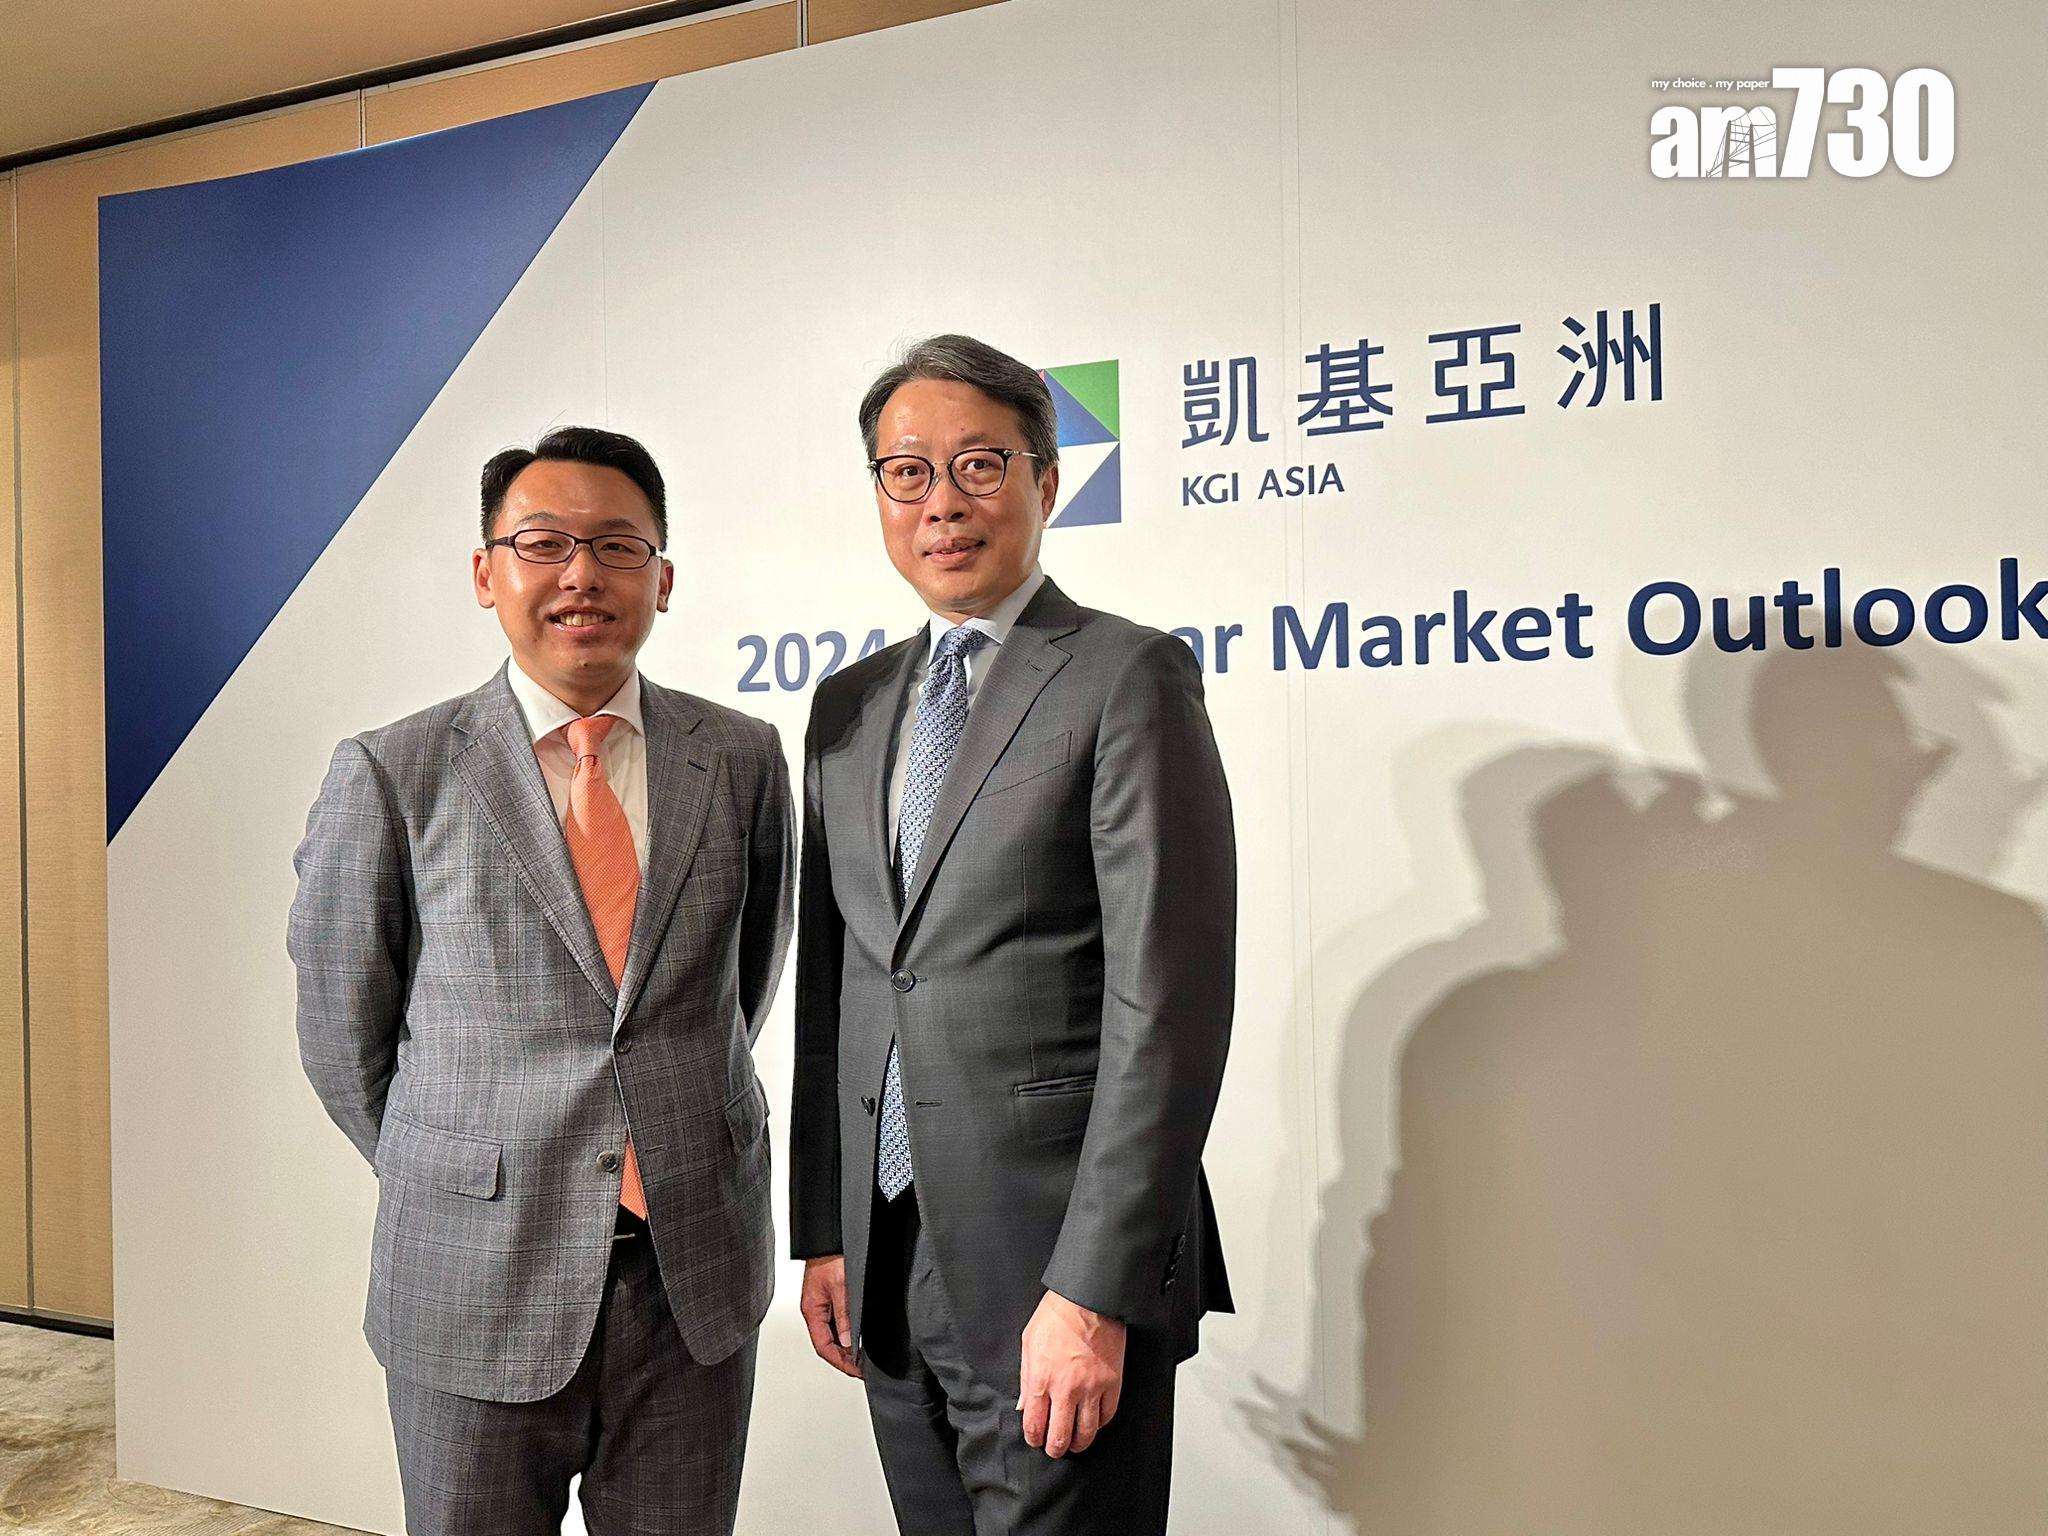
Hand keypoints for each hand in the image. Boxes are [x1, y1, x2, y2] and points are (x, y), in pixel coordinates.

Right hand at [800, 1255, 860, 1377]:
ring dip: (845, 1347)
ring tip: (861, 1357)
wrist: (830, 1235)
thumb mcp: (841, 1287)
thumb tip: (848, 1342)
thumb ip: (844, 1315)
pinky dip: (847, 1332)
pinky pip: (836, 1321)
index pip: (823, 1346)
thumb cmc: (831, 1255)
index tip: (856, 1371)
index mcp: (812, 1310)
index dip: (840, 1362)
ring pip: (832, 1333)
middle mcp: (815, 1309)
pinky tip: (857, 1335)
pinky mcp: (830, 1295)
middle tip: (861, 1368)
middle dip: (843, 1359)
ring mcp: (822, 1303)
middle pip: (826, 1343)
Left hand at [1019, 1290, 1125, 1457]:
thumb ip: (1025, 1377)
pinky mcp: (1112, 1383)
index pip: (1034, 1423)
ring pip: (1086, 1432)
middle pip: (1060, 1435)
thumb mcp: (1029, 1341)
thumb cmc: (1058, 1313)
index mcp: (1041, 1378)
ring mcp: (1091, 1387)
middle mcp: (1066, 1388)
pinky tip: (1093, 1423)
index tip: (1036, 1439)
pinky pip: (1107, 1415)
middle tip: (1055, 1449)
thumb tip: (1023, 1404)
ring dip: (1079, 1443)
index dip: (1034, 1438)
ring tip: (1075, 1443)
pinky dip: (1100, 1424)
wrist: (1089, 1297)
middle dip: (1055, 1448)